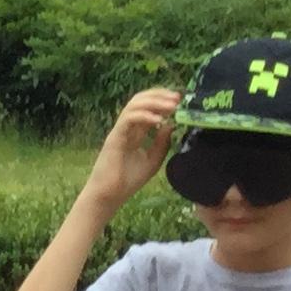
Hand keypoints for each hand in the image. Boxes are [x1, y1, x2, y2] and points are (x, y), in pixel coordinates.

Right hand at [84, 88, 178, 213]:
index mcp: (135, 132)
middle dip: (159, 95)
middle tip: (178, 98)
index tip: (180, 100)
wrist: (110, 196)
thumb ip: (162, 143)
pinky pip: (128, 119)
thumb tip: (171, 124)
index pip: (147, 107)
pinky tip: (159, 120)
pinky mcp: (114, 138)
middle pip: (140, 100)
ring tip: (171, 106)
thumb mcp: (153, 160)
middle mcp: (127, 128)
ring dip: (154, 102)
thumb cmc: (128, 181)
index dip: (163, 100)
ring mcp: (120, 131)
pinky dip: (144, 116)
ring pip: (133, 105)